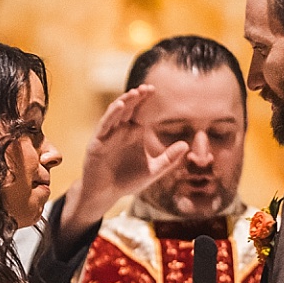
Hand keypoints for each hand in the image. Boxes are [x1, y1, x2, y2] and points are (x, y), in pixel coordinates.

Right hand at [58, 85, 189, 239]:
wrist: (106, 194)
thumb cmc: (127, 181)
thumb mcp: (153, 170)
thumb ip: (169, 158)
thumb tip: (186, 145)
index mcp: (133, 133)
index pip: (140, 111)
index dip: (145, 100)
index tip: (154, 89)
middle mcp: (120, 130)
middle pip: (128, 108)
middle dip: (136, 97)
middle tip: (147, 88)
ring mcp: (108, 135)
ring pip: (115, 113)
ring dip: (124, 102)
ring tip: (134, 93)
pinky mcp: (97, 142)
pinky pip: (104, 125)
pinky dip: (111, 115)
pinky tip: (119, 106)